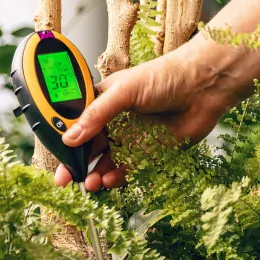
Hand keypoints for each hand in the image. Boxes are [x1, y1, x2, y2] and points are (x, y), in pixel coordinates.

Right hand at [54, 37, 251, 191]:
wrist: (204, 87)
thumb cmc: (166, 76)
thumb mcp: (124, 91)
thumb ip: (97, 115)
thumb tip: (70, 136)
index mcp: (104, 101)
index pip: (76, 123)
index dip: (64, 139)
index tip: (55, 154)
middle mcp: (115, 120)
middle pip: (88, 147)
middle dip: (76, 163)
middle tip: (65, 179)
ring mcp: (132, 137)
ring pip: (106, 161)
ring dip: (95, 173)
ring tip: (90, 183)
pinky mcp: (150, 152)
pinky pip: (128, 169)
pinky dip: (116, 177)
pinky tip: (108, 180)